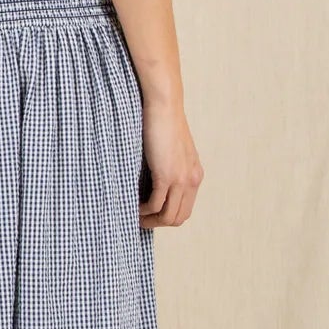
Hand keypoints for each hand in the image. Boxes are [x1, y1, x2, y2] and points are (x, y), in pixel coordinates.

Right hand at [139, 92, 202, 228]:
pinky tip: (134, 206)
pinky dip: (144, 210)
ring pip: (168, 216)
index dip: (166, 216)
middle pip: (178, 217)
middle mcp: (192, 180)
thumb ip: (169, 167)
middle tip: (140, 220)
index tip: (150, 214)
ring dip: (151, 220)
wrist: (164, 106)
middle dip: (158, 223)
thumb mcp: (171, 150)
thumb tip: (154, 182)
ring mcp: (181, 179)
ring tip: (135, 216)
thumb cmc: (162, 123)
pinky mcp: (167, 175)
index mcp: (194, 175)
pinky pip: (156, 204)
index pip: (185, 209)